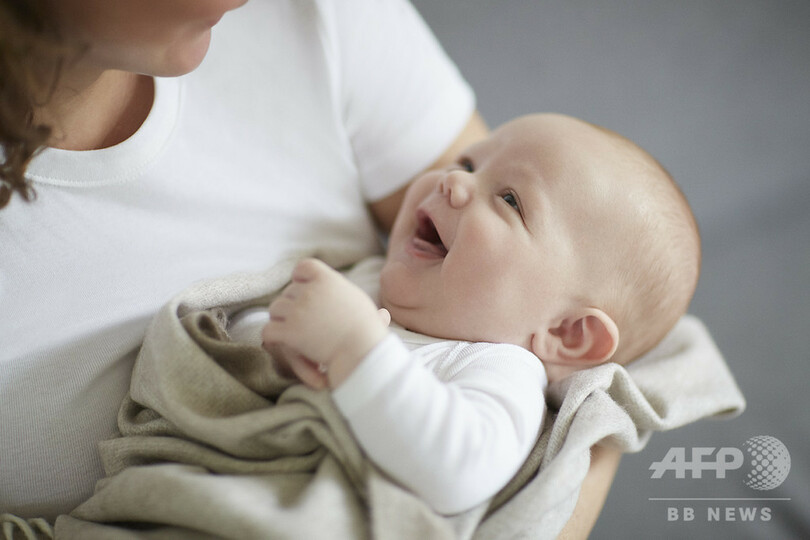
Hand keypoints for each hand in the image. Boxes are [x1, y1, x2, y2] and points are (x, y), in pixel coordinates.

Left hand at [262, 258, 389, 387]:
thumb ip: (345, 294)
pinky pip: (269, 330)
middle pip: (288, 292)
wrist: (362, 353)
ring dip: (282, 321)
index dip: (300, 280)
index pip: (303, 267)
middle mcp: (310, 291)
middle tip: (304, 322)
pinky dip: (274, 337)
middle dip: (293, 306)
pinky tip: (283, 343)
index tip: (306, 293)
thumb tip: (364, 305)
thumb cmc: (368, 333)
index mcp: (328, 279)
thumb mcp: (360, 303)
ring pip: (275, 309)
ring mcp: (298, 311)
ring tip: (296, 333)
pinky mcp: (289, 331)